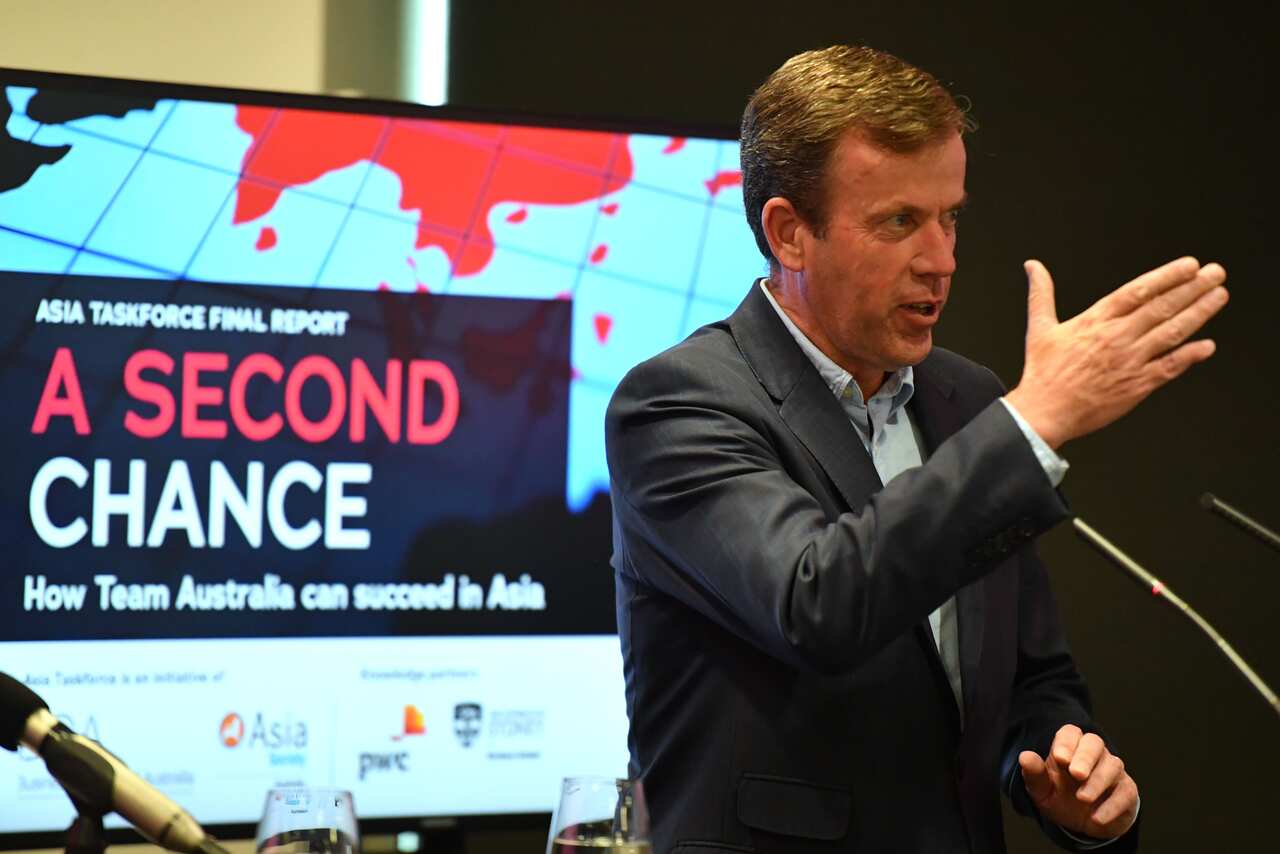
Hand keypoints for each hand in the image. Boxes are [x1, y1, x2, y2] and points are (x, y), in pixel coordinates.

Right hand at [1004, 257, 1227, 448]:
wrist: (1044, 412)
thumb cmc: (1043, 373)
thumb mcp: (1040, 327)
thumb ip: (1041, 293)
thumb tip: (1033, 266)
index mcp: (1095, 320)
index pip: (1138, 291)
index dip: (1167, 276)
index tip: (1189, 265)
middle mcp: (1117, 337)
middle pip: (1162, 307)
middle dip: (1193, 288)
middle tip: (1215, 273)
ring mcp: (1130, 361)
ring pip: (1172, 332)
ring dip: (1199, 313)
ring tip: (1218, 297)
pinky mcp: (1137, 385)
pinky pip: (1170, 367)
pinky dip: (1191, 356)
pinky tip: (1207, 346)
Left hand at [1019, 724, 1138, 839]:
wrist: (1082, 823)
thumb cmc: (1060, 797)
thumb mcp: (1042, 790)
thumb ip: (1034, 774)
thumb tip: (1025, 756)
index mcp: (1070, 748)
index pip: (1070, 733)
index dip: (1066, 742)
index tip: (1059, 758)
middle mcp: (1093, 754)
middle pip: (1094, 742)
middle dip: (1085, 757)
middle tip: (1076, 774)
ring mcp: (1112, 771)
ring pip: (1113, 765)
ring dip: (1097, 782)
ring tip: (1083, 798)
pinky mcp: (1127, 790)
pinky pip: (1126, 792)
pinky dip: (1112, 805)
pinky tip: (1096, 817)